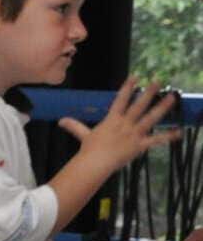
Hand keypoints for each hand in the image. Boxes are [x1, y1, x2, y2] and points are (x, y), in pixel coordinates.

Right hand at [56, 78, 180, 172]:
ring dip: (162, 107)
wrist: (95, 164)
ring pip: (150, 118)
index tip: (135, 76)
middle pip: (139, 105)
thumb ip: (74, 126)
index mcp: (112, 120)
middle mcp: (125, 124)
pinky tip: (179, 132)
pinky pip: (156, 141)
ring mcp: (134, 134)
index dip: (128, 87)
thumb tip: (60, 121)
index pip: (121, 100)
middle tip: (158, 81)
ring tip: (172, 98)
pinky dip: (168, 137)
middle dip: (149, 92)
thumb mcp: (83, 135)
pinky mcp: (140, 145)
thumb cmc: (89, 150)